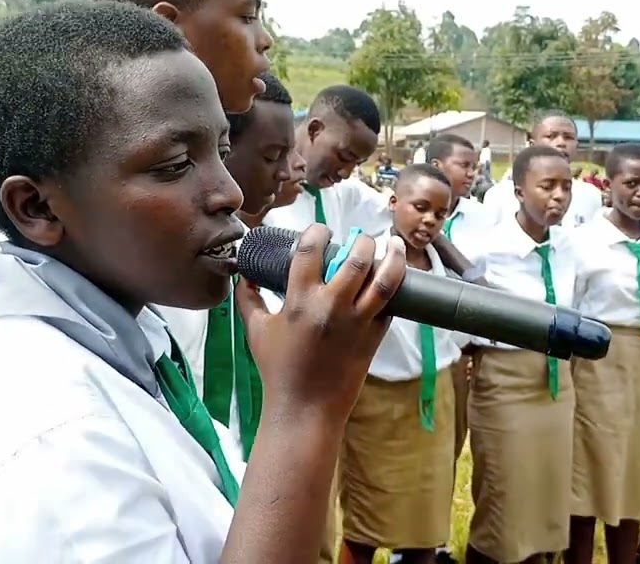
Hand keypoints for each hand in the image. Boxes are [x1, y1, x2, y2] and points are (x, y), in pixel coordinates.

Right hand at [237, 224, 405, 423]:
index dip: (318, 232)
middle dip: (362, 241)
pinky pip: (390, 305)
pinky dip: (395, 288)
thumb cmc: (278, 371)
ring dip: (393, 256)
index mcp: (300, 300)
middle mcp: (332, 306)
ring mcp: (357, 322)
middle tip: (360, 239)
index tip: (321, 230)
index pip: (311, 250)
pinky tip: (395, 277)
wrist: (305, 410)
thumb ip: (249, 300)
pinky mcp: (374, 338)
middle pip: (356, 258)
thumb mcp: (257, 332)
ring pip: (385, 279)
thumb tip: (244, 277)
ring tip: (395, 244)